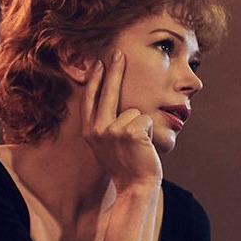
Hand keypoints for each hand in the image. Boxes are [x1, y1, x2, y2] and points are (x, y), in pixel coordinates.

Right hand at [81, 50, 162, 192]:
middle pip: (107, 92)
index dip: (95, 80)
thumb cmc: (126, 168)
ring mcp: (112, 131)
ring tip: (139, 146)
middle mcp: (98, 129)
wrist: (135, 187)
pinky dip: (149, 130)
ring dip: (142, 125)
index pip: (91, 99)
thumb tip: (112, 103)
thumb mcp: (108, 146)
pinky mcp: (130, 133)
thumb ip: (106, 126)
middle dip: (114, 70)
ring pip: (134, 111)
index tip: (99, 64)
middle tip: (119, 52)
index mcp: (90, 132)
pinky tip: (144, 147)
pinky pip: (145, 119)